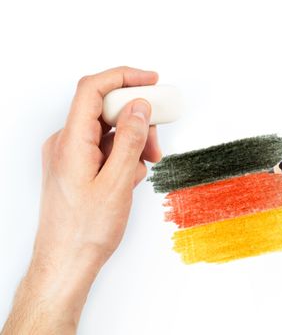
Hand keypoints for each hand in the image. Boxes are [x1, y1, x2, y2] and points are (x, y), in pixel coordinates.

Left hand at [2, 66, 161, 333]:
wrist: (66, 262)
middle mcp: (67, 142)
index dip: (124, 77)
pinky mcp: (78, 166)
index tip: (151, 81)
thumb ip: (129, 140)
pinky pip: (105, 148)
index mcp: (70, 141)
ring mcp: (71, 155)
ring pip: (109, 131)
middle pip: (106, 110)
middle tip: (156, 143)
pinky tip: (130, 178)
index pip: (93, 89)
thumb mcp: (117, 183)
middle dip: (137, 121)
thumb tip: (140, 107)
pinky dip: (123, 156)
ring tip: (144, 167)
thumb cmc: (85, 231)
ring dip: (133, 142)